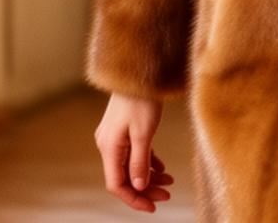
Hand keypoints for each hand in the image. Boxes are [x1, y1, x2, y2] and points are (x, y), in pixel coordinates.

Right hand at [95, 93, 175, 211]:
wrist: (139, 71)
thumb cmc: (141, 99)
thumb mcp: (144, 133)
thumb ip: (140, 162)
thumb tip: (139, 187)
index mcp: (109, 147)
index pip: (117, 184)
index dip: (134, 199)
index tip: (153, 206)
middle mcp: (108, 145)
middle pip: (124, 177)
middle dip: (145, 189)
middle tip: (167, 194)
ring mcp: (115, 138)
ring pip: (130, 166)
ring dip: (149, 177)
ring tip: (170, 182)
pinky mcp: (124, 131)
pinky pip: (134, 154)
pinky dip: (148, 163)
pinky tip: (163, 168)